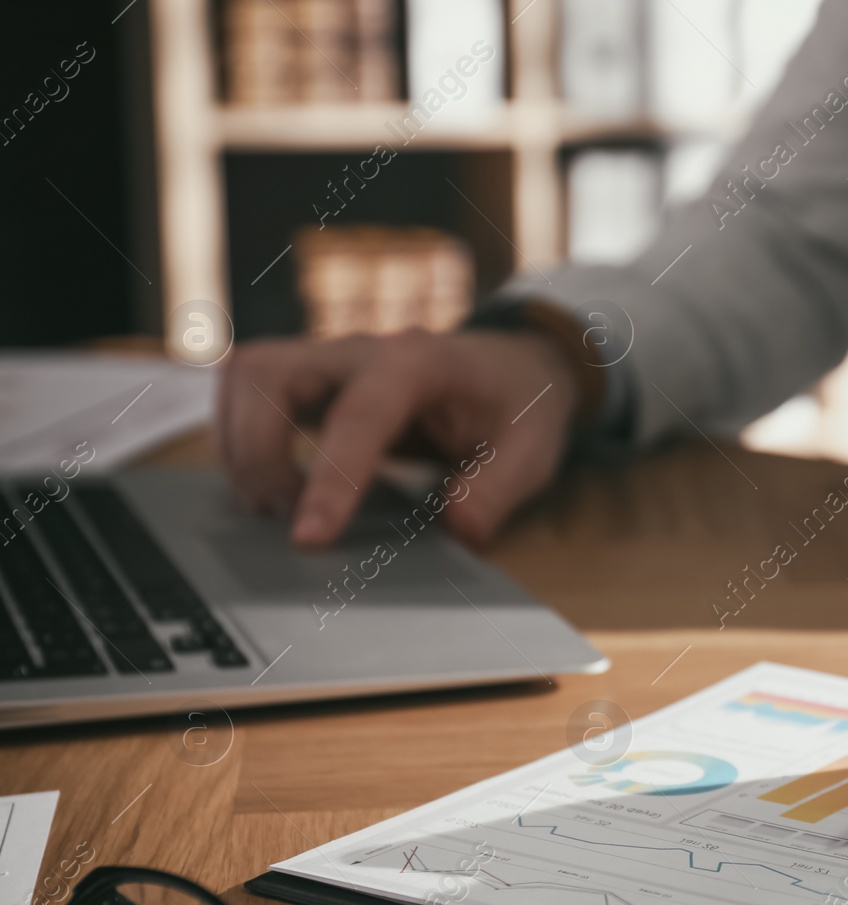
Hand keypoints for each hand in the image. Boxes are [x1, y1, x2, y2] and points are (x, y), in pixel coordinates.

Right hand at [219, 329, 580, 547]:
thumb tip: (460, 527)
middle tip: (289, 520)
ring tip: (274, 509)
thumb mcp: (533, 451)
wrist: (514, 369)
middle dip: (258, 454)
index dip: (329, 477)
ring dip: (240, 447)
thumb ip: (499, 488)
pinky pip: (247, 391)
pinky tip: (271, 488)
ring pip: (245, 377)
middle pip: (268, 375)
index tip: (309, 537)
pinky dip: (240, 440)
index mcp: (420, 361)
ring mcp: (329, 358)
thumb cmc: (520, 408)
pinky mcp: (310, 377)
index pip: (358, 414)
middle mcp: (362, 349)